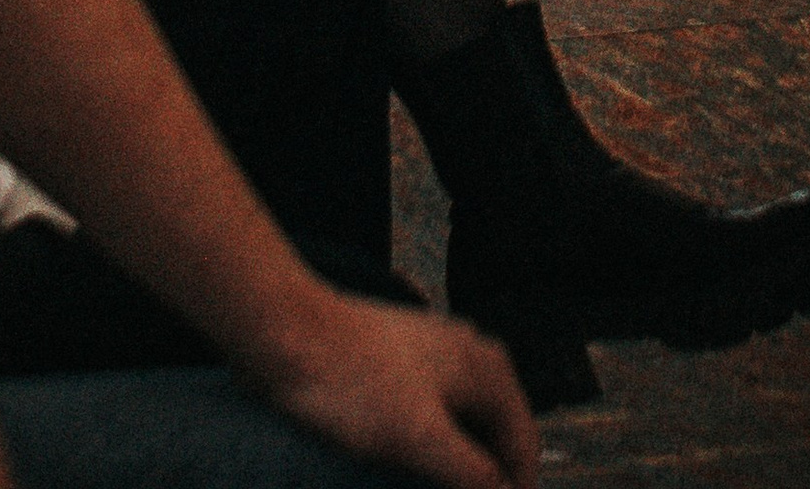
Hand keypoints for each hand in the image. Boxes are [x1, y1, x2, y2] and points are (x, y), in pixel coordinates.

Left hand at [256, 294, 535, 488]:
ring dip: (458, 470)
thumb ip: (474, 477)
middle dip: (485, 482)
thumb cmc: (354, 385)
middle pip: (496, 438)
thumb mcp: (421, 440)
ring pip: (464, 430)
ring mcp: (435, 359)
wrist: (287, 334)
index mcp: (488, 369)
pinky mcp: (401, 368)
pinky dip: (434, 452)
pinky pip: (435, 420)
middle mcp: (471, 357)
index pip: (522, 450)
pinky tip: (412, 475)